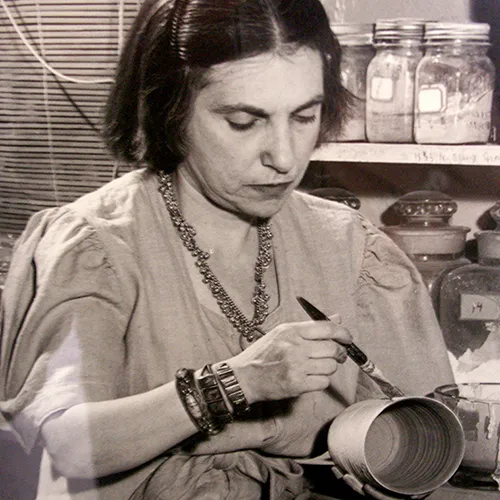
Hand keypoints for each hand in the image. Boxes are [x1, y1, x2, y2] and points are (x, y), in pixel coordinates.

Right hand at [226, 319, 351, 403]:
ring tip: (317, 368)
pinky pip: (323, 382)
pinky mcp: (296, 385)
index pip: (326, 327)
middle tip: (337, 356)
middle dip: (339, 353)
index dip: (343, 333)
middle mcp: (294, 347)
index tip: (348, 338)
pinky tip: (310, 378)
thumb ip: (310, 327)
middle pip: (332, 348)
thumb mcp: (282, 333)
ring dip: (328, 368)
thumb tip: (337, 318)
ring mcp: (296, 366)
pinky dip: (321, 381)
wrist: (244, 377)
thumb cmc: (263, 354)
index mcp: (291, 331)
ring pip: (330, 367)